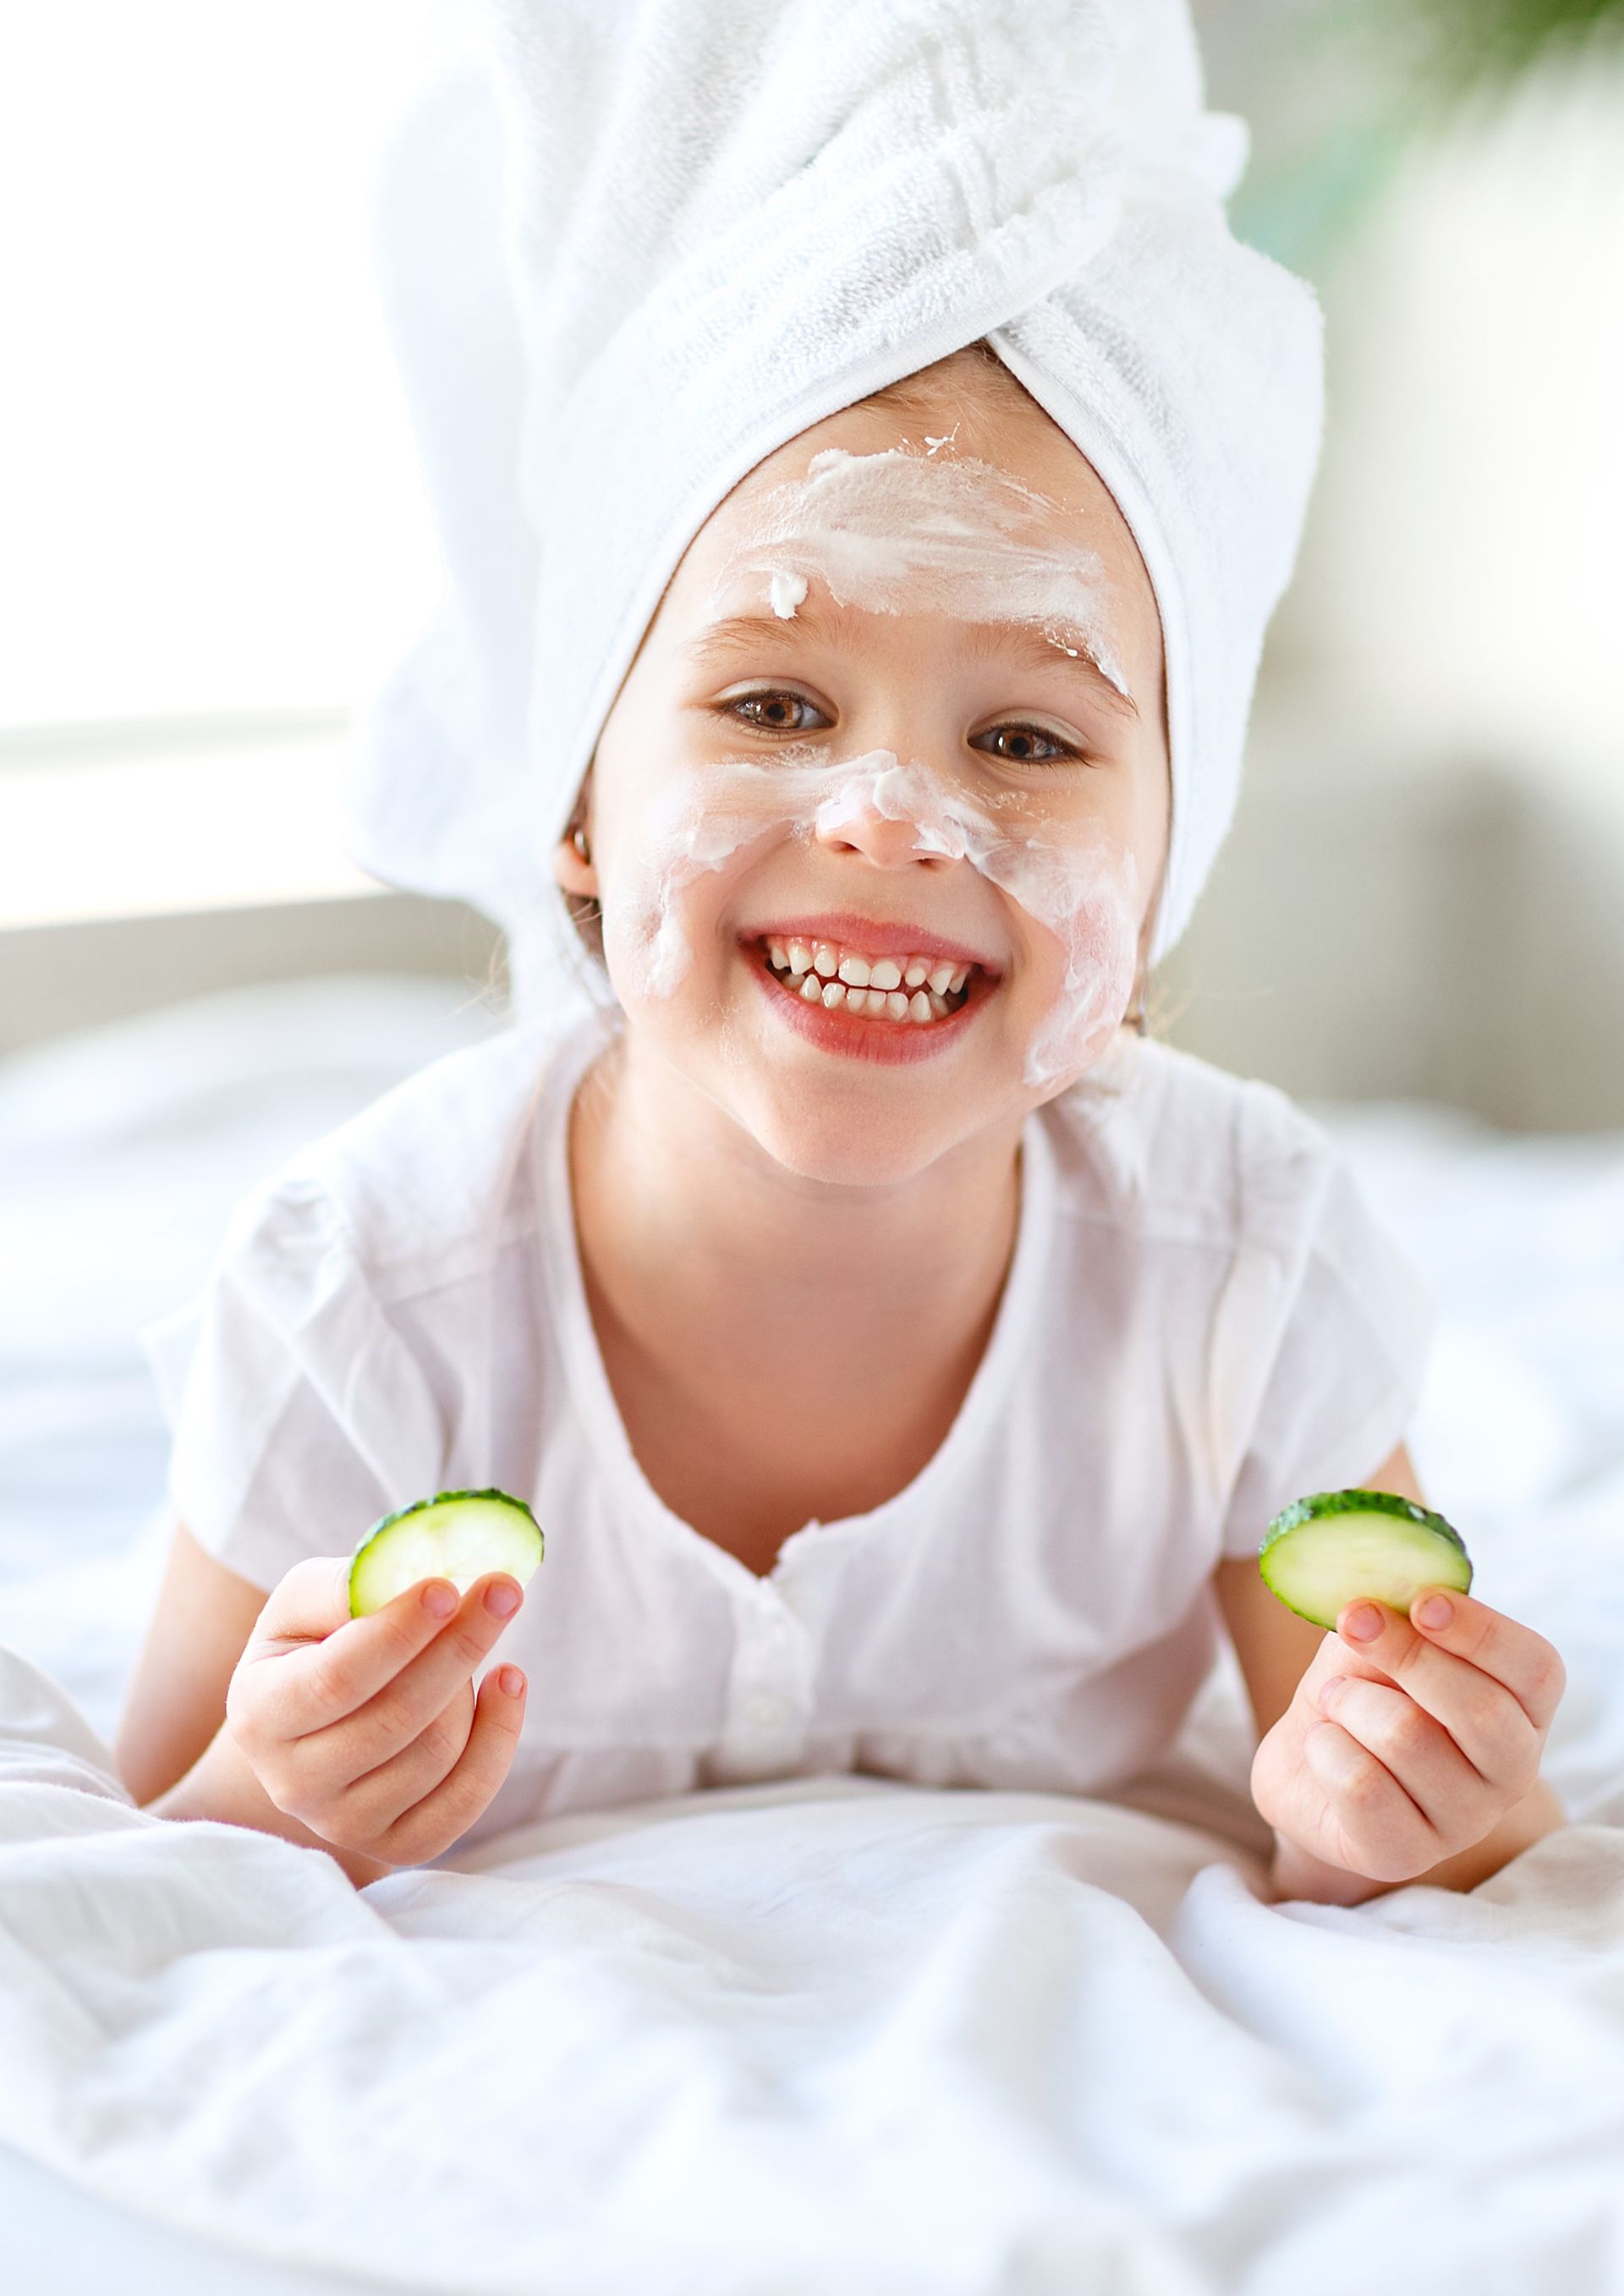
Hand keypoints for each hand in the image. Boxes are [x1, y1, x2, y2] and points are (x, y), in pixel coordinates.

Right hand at [222, 1556, 528, 1868]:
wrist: (310, 1732)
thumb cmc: (312, 1649)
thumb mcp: (304, 1605)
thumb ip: (344, 1586)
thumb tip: (412, 1573)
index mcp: (259, 1714)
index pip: (336, 1679)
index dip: (398, 1634)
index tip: (448, 1587)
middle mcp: (292, 1783)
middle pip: (396, 1719)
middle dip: (458, 1647)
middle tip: (502, 1591)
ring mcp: (343, 1824)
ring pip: (436, 1754)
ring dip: (472, 1687)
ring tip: (481, 1638)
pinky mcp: (396, 1845)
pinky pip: (466, 1799)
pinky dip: (500, 1738)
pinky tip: (508, 1684)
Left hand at [1251, 1586, 1565, 1888]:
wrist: (1307, 1766)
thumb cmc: (1360, 1689)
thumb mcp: (1379, 1640)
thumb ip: (1393, 1615)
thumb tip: (1385, 1594)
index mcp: (1523, 1708)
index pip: (1535, 1669)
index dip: (1482, 1631)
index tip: (1422, 1603)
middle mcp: (1511, 1771)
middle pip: (1480, 1709)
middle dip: (1404, 1654)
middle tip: (1354, 1625)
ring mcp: (1464, 1821)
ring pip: (1407, 1738)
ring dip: (1348, 1701)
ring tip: (1334, 1701)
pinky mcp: (1406, 1854)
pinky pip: (1361, 1785)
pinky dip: (1324, 1746)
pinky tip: (1323, 1745)